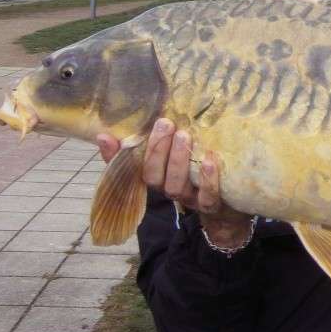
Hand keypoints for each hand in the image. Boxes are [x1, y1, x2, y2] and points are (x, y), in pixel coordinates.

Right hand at [96, 120, 250, 244]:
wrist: (228, 207)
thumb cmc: (194, 173)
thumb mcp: (171, 156)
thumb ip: (142, 146)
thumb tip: (103, 135)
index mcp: (157, 178)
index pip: (136, 168)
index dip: (128, 154)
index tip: (133, 127)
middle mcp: (169, 190)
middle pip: (155, 178)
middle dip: (158, 150)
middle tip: (166, 124)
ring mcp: (190, 199)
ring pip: (177, 186)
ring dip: (179, 161)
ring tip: (185, 136)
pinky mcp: (212, 206)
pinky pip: (207, 197)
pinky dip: (207, 180)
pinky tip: (209, 160)